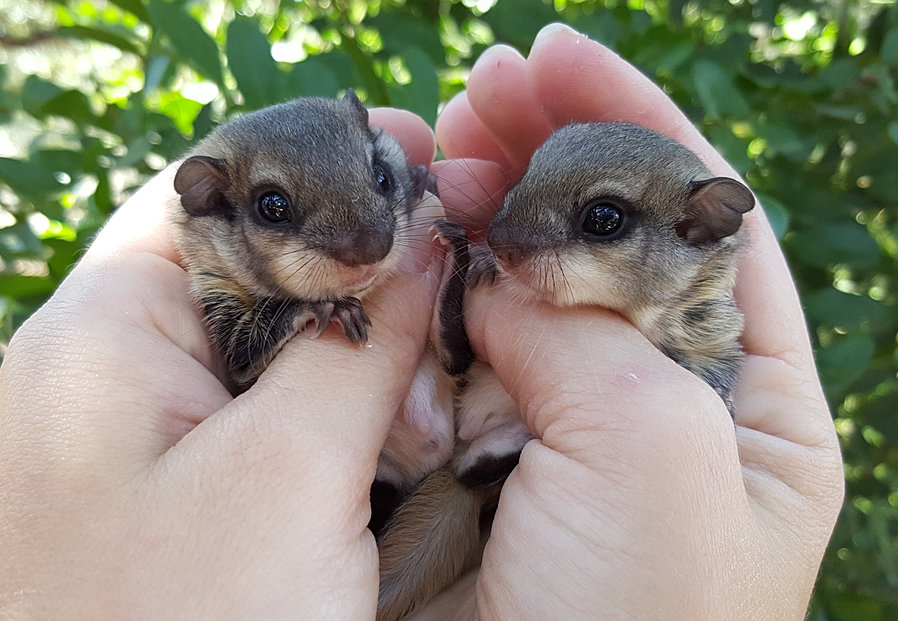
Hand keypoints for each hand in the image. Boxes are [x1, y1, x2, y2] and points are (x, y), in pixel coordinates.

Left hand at [0, 109, 437, 618]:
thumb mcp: (283, 479)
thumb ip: (356, 342)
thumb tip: (420, 239)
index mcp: (102, 337)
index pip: (212, 191)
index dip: (317, 167)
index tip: (419, 162)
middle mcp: (115, 377)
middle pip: (252, 266)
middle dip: (356, 272)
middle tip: (455, 273)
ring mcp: (152, 442)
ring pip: (273, 350)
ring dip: (359, 359)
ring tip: (436, 382)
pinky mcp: (189, 497)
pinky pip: (275, 422)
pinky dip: (341, 419)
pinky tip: (402, 441)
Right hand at [426, 24, 843, 619]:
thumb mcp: (656, 458)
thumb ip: (587, 334)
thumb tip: (501, 264)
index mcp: (743, 398)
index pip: (701, 221)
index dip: (633, 128)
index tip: (558, 57)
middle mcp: (655, 398)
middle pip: (606, 237)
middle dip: (547, 154)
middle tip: (478, 95)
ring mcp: (560, 420)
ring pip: (521, 283)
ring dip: (479, 209)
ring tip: (437, 148)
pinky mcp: (478, 448)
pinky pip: (452, 345)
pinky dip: (427, 287)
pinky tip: (408, 238)